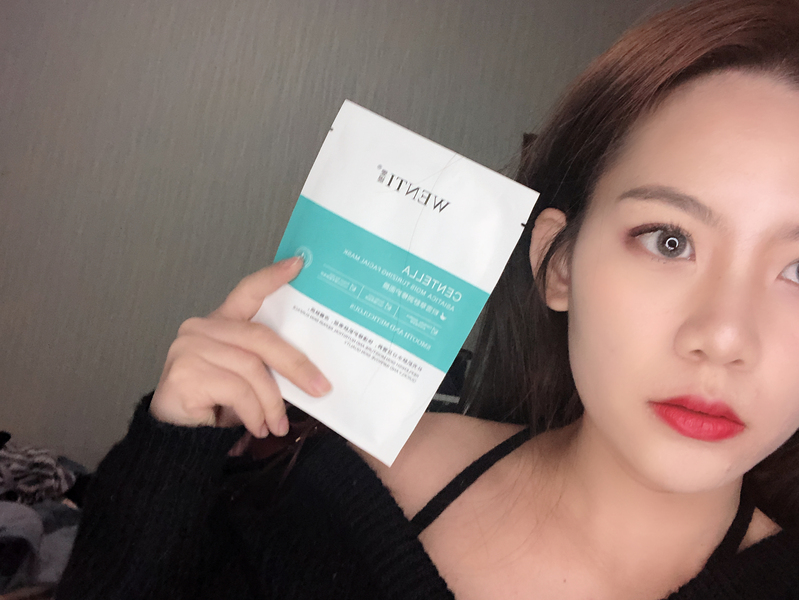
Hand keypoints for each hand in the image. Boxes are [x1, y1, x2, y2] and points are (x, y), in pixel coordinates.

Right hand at [150, 257, 330, 437]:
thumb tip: (312, 373)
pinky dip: (254, 413)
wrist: (176, 437)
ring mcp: (190, 349)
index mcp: (221, 322)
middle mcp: (201, 329)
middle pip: (260, 337)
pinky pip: (237, 391)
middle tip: (319, 388)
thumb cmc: (215, 403)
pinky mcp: (185, 374)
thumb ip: (267, 363)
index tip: (298, 264)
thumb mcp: (246, 377)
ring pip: (251, 369)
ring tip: (278, 424)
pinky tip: (258, 426)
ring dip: (272, 402)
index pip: (248, 291)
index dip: (272, 277)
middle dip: (295, 364)